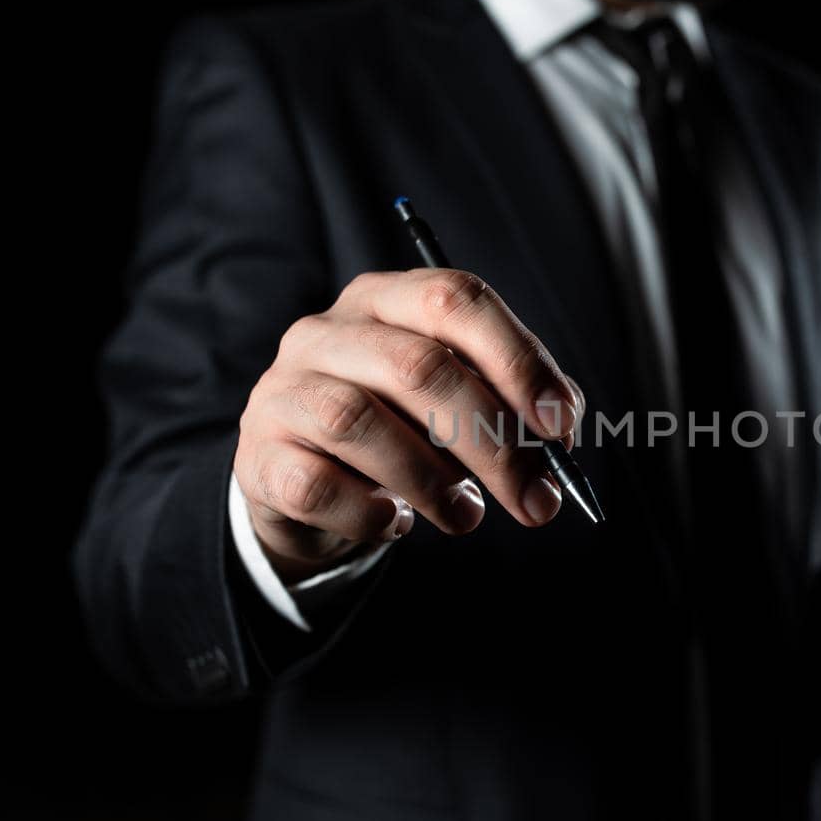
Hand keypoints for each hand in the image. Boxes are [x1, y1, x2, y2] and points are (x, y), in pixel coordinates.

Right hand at [234, 269, 584, 581]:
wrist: (304, 484)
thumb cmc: (397, 432)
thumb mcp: (452, 401)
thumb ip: (507, 403)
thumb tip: (560, 432)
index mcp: (385, 299)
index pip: (454, 299)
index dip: (518, 360)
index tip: (561, 424)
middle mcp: (326, 332)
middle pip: (420, 367)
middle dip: (492, 442)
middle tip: (536, 499)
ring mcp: (283, 391)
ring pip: (361, 421)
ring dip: (434, 480)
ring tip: (467, 516)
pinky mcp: (259, 457)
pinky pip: (318, 485)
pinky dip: (370, 512)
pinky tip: (396, 522)